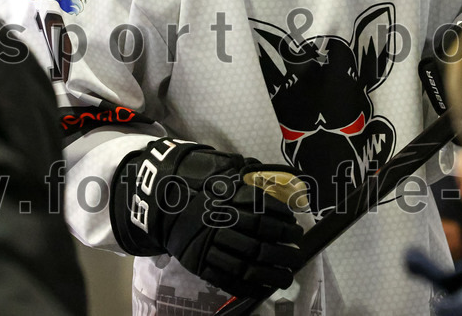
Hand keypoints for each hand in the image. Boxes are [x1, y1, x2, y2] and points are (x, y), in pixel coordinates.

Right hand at [111, 140, 304, 297]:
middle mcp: (221, 223)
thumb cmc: (202, 186)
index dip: (284, 223)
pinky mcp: (199, 263)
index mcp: (229, 199)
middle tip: (298, 256)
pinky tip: (264, 287)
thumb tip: (284, 180)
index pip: (264, 213)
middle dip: (283, 252)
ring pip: (246, 265)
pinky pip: (227, 279)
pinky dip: (248, 286)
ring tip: (287, 276)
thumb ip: (251, 177)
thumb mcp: (226, 173)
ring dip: (271, 273)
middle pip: (259, 242)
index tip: (297, 230)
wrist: (164, 201)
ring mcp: (209, 246)